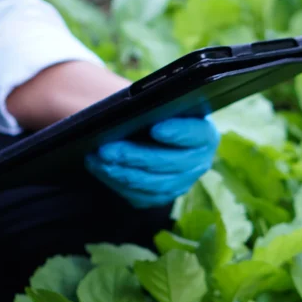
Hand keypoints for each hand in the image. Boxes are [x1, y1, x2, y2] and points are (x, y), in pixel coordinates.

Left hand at [86, 117, 219, 208]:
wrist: (153, 131)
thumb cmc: (156, 111)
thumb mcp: (159, 105)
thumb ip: (153, 107)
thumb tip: (129, 113)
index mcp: (204, 135)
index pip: (196, 134)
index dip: (178, 132)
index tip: (155, 128)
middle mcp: (199, 162)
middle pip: (169, 163)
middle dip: (135, 156)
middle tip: (107, 149)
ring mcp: (182, 183)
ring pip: (152, 184)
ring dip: (122, 173)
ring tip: (97, 160)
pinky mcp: (162, 196)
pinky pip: (140, 196)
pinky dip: (117, 184)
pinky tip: (99, 170)